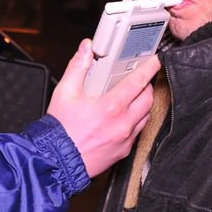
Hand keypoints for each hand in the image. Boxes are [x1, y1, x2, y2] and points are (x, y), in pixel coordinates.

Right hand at [47, 39, 159, 177]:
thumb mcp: (65, 92)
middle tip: (140, 78)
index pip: (138, 82)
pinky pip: (138, 132)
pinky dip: (136, 121)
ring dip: (143, 104)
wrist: (57, 161)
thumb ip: (77, 67)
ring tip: (133, 97)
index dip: (149, 68)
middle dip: (146, 85)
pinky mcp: (123, 151)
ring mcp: (125, 139)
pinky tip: (124, 118)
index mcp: (111, 107)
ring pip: (146, 116)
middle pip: (148, 98)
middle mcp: (123, 123)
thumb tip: (86, 50)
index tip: (154, 62)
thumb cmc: (61, 130)